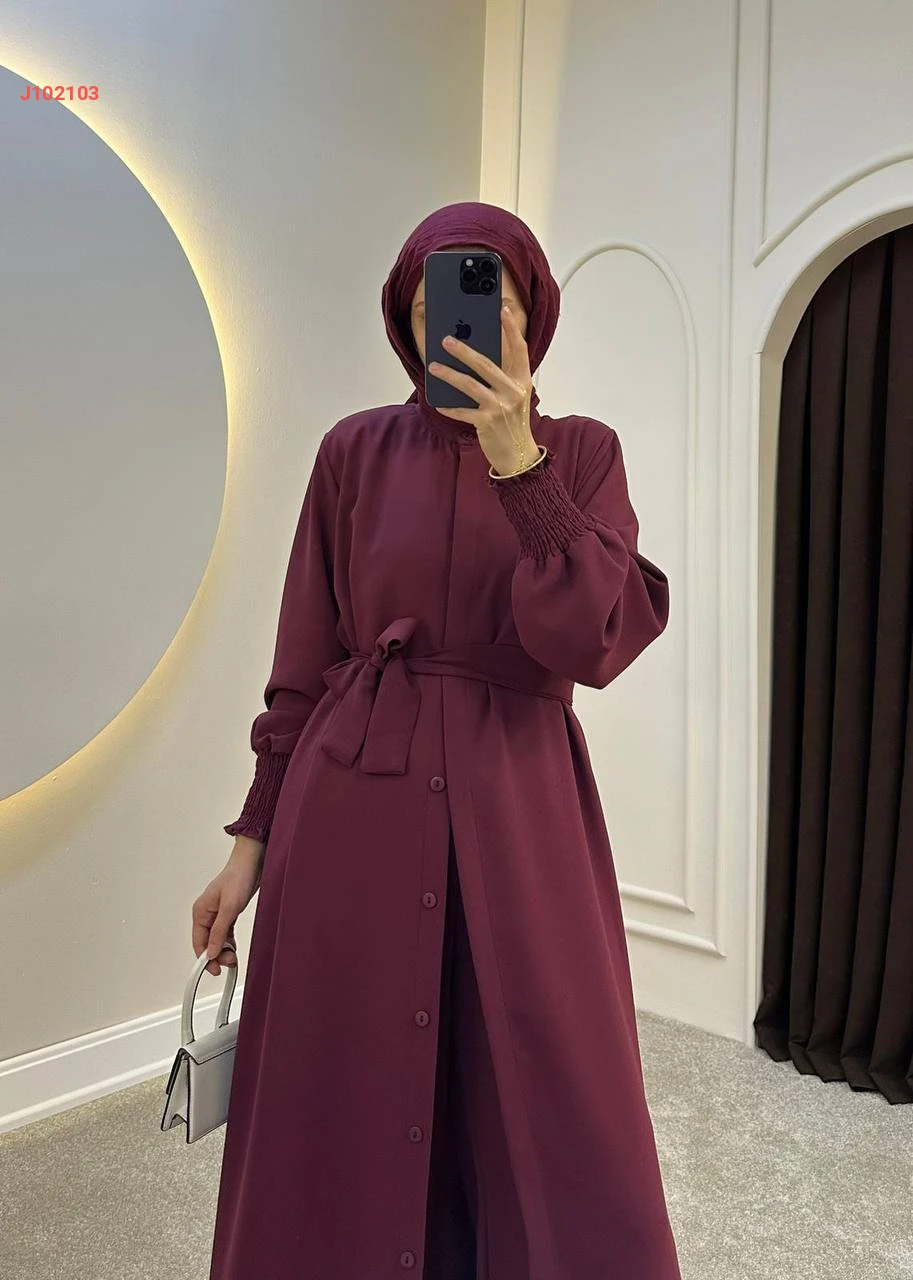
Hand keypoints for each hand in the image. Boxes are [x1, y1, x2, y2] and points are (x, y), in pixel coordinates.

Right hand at [192, 846, 262, 974]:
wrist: (252, 863)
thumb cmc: (238, 877)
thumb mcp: (229, 908)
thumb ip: (220, 931)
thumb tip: (212, 952)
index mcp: (200, 912)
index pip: (199, 942)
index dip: (205, 959)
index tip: (213, 971)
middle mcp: (207, 914)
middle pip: (207, 943)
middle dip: (217, 955)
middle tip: (230, 963)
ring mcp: (217, 914)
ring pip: (217, 939)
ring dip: (224, 950)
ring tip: (234, 958)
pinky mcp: (228, 913)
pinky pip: (225, 933)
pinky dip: (230, 942)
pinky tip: (234, 949)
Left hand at [428, 304, 538, 475]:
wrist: (518, 454)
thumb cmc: (512, 420)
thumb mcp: (514, 395)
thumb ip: (502, 375)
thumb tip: (476, 352)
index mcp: (522, 381)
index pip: (519, 349)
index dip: (511, 329)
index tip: (503, 310)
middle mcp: (513, 392)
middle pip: (486, 364)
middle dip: (464, 350)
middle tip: (446, 339)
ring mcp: (500, 407)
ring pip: (470, 384)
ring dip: (449, 374)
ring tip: (433, 367)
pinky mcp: (486, 422)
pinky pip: (462, 410)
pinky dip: (448, 406)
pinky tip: (438, 401)